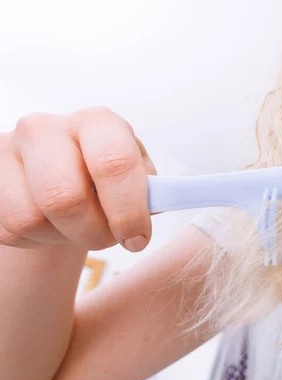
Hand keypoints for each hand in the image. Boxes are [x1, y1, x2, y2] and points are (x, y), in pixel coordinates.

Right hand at [0, 107, 156, 251]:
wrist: (62, 179)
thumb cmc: (107, 182)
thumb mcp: (138, 180)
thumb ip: (150, 193)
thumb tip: (152, 207)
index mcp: (97, 123)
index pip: (113, 163)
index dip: (128, 211)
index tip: (137, 238)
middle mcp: (46, 128)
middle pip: (64, 197)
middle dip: (94, 233)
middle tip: (110, 239)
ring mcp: (8, 150)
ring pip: (31, 218)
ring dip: (64, 238)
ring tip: (79, 228)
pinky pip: (10, 229)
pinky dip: (38, 240)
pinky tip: (52, 225)